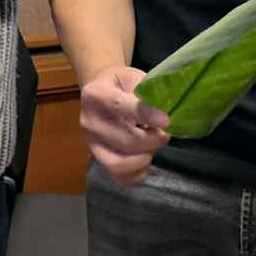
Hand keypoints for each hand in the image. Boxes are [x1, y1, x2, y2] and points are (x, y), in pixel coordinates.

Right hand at [80, 64, 168, 185]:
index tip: (167, 121)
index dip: (145, 114)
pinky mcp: (97, 159)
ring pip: (118, 164)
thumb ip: (147, 92)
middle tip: (164, 133)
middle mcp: (88, 121)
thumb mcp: (134, 77)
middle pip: (124, 141)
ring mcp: (91, 143)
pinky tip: (145, 158)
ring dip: (144, 159)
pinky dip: (138, 173)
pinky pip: (119, 178)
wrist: (100, 92)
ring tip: (152, 147)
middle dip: (152, 141)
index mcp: (96, 94)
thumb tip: (165, 112)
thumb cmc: (122, 84)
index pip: (120, 106)